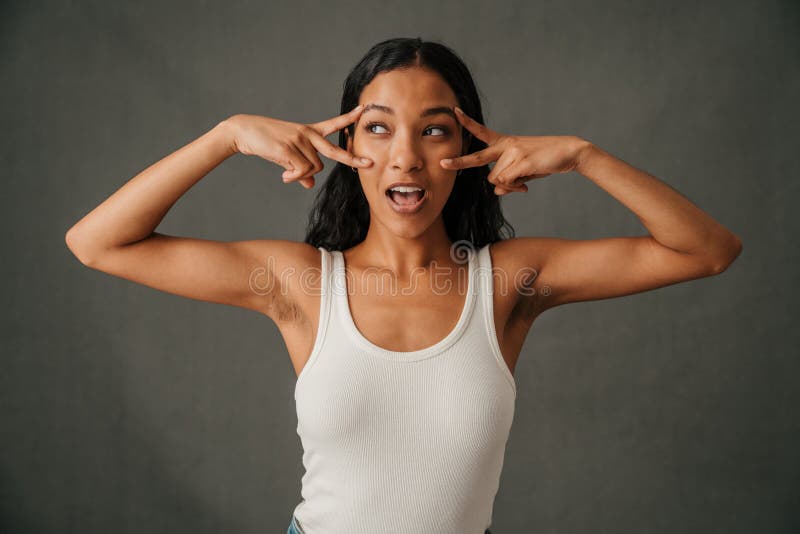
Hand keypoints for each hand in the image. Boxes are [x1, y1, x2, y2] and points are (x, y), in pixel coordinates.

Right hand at [225, 106, 372, 188]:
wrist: (244, 131)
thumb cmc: (267, 142)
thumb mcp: (287, 155)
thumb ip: (301, 169)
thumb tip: (311, 184)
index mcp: (309, 131)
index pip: (333, 124)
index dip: (348, 119)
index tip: (363, 110)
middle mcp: (308, 134)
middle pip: (334, 151)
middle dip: (352, 159)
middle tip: (369, 164)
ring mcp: (299, 140)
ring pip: (314, 168)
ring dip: (300, 176)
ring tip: (287, 175)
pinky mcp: (289, 148)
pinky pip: (302, 171)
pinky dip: (294, 178)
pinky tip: (284, 176)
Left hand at [440, 107, 591, 194]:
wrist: (569, 152)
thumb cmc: (544, 161)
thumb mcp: (522, 171)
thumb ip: (507, 180)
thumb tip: (496, 190)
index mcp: (505, 142)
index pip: (482, 132)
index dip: (468, 123)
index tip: (455, 112)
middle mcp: (505, 145)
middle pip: (477, 157)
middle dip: (459, 162)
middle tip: (442, 164)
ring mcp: (512, 152)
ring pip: (495, 180)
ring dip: (509, 186)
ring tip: (524, 180)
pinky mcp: (521, 161)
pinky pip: (506, 182)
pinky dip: (515, 188)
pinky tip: (528, 183)